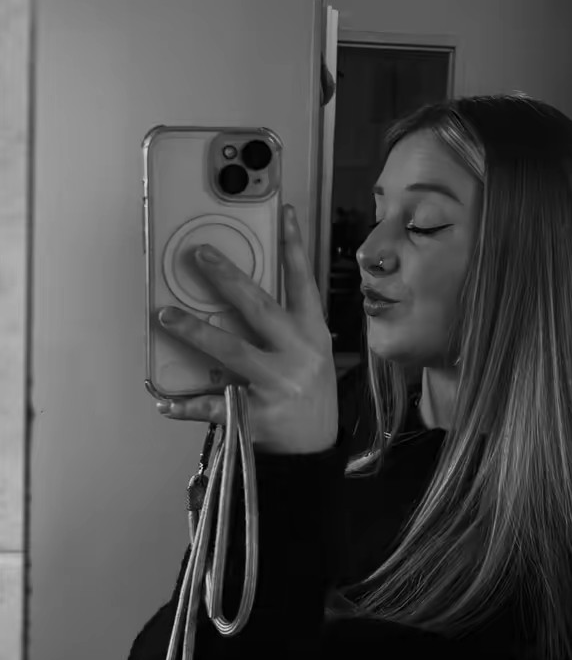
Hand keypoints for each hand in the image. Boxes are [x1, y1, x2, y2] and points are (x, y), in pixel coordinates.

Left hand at [154, 204, 338, 454]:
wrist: (318, 447)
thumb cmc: (311, 392)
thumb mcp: (311, 354)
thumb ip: (286, 327)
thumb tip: (242, 294)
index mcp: (313, 335)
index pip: (304, 284)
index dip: (295, 248)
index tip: (287, 213)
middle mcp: (298, 355)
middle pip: (260, 309)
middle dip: (227, 279)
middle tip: (197, 255)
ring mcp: (279, 385)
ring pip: (232, 351)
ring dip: (196, 331)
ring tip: (165, 314)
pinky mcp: (258, 415)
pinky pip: (216, 407)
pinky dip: (188, 406)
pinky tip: (165, 402)